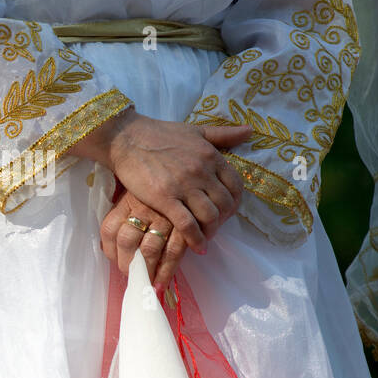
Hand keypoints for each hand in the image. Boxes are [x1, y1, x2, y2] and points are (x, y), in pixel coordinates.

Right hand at [72, 109, 249, 255]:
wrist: (127, 138)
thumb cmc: (160, 134)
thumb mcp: (196, 130)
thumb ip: (223, 134)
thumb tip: (249, 131)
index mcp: (211, 156)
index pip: (236, 186)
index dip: (235, 203)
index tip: (227, 212)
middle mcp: (202, 171)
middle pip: (225, 205)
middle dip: (223, 220)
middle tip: (214, 227)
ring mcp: (184, 186)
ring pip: (210, 217)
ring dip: (211, 232)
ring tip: (205, 237)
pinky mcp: (165, 198)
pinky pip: (187, 225)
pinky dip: (195, 239)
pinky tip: (196, 246)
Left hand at [100, 187, 216, 291]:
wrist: (179, 158)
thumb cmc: (157, 181)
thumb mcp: (136, 193)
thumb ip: (123, 216)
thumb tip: (109, 248)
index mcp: (128, 201)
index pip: (109, 229)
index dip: (109, 251)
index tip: (115, 263)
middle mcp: (143, 208)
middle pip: (126, 241)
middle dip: (128, 266)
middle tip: (132, 280)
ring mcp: (164, 214)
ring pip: (150, 249)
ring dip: (147, 272)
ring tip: (148, 286)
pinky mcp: (184, 221)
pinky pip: (175, 250)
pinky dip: (168, 269)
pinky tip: (164, 280)